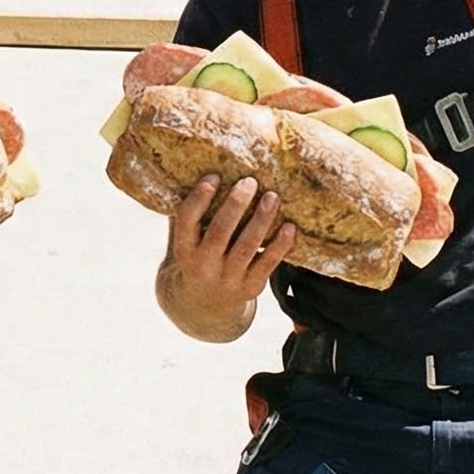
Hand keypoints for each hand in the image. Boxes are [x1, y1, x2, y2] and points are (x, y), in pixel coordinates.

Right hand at [160, 176, 295, 327]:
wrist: (205, 306)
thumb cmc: (199, 257)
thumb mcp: (187, 241)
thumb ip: (193, 215)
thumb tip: (202, 166)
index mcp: (184, 249)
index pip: (186, 221)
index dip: (199, 199)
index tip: (214, 176)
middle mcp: (203, 266)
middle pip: (220, 232)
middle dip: (236, 205)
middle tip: (249, 181)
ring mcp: (228, 279)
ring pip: (247, 246)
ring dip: (261, 220)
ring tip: (272, 196)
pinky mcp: (250, 287)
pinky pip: (267, 264)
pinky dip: (280, 245)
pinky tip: (289, 226)